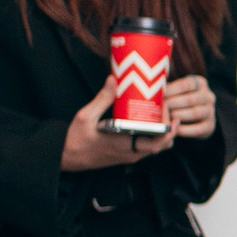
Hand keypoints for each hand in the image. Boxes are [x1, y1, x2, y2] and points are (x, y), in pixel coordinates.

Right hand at [58, 79, 174, 169]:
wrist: (67, 157)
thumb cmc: (76, 138)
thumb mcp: (86, 116)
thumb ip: (102, 99)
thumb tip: (113, 79)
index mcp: (125, 145)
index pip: (157, 142)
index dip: (168, 128)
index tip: (165, 108)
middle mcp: (132, 154)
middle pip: (163, 144)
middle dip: (169, 127)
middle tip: (164, 106)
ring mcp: (131, 156)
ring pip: (158, 147)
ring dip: (163, 131)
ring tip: (159, 112)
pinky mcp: (128, 155)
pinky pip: (148, 147)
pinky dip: (154, 135)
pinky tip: (148, 120)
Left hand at [161, 74, 216, 139]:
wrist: (194, 117)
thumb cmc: (177, 100)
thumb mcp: (175, 90)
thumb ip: (165, 87)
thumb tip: (148, 88)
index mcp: (200, 83)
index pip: (187, 84)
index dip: (172, 90)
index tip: (159, 95)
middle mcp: (209, 96)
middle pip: (191, 99)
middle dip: (173, 104)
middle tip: (160, 108)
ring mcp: (211, 112)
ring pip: (195, 113)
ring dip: (178, 116)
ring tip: (165, 118)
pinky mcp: (210, 126)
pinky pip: (197, 129)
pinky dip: (183, 130)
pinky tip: (173, 128)